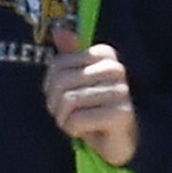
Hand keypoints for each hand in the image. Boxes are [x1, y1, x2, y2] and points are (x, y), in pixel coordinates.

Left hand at [43, 42, 139, 166]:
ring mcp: (120, 91)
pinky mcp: (119, 114)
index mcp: (104, 54)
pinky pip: (77, 119)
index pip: (57, 64)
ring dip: (64, 119)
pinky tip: (84, 132)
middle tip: (65, 116)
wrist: (120, 142)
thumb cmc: (95, 111)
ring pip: (68, 101)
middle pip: (61, 81)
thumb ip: (68, 58)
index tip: (63, 99)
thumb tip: (59, 30)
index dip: (51, 86)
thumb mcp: (77, 83)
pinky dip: (73, 130)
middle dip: (55, 105)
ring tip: (75, 124)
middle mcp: (115, 68)